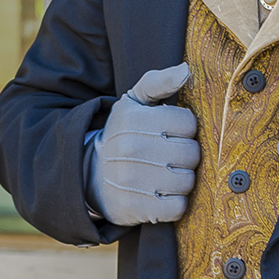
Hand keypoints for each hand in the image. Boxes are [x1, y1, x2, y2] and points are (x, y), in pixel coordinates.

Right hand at [88, 64, 199, 224]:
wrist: (88, 175)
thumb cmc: (121, 136)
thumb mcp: (132, 104)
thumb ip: (158, 83)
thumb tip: (186, 69)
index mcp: (134, 119)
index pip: (188, 122)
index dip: (184, 129)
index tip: (170, 134)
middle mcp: (131, 149)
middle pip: (191, 153)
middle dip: (185, 156)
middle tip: (170, 157)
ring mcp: (133, 180)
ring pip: (187, 181)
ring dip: (182, 181)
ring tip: (166, 176)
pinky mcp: (136, 209)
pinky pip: (177, 208)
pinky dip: (174, 204)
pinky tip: (162, 195)